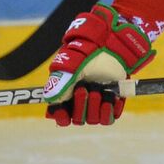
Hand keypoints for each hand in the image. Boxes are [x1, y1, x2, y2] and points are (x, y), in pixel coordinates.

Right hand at [43, 4, 154, 125]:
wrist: (110, 43)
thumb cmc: (86, 51)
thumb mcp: (70, 64)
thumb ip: (60, 81)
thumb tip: (51, 99)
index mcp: (67, 94)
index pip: (61, 117)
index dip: (61, 117)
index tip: (63, 112)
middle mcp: (82, 102)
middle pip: (78, 119)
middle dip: (80, 106)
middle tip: (83, 89)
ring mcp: (97, 103)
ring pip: (94, 120)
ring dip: (95, 108)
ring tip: (99, 91)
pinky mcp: (113, 103)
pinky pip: (110, 118)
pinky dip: (109, 111)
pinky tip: (110, 99)